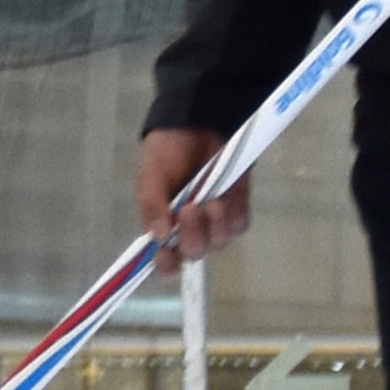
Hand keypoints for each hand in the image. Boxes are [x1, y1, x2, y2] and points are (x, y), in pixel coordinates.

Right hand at [139, 125, 252, 261]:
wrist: (197, 123)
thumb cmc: (168, 151)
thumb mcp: (151, 175)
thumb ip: (151, 205)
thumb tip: (159, 236)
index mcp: (162, 226)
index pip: (165, 260)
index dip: (167, 266)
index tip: (169, 258)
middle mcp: (188, 230)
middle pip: (194, 252)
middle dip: (192, 236)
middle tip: (190, 209)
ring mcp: (215, 221)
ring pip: (218, 242)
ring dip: (214, 224)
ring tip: (212, 199)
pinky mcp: (237, 208)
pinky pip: (238, 225)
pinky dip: (233, 214)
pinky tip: (226, 197)